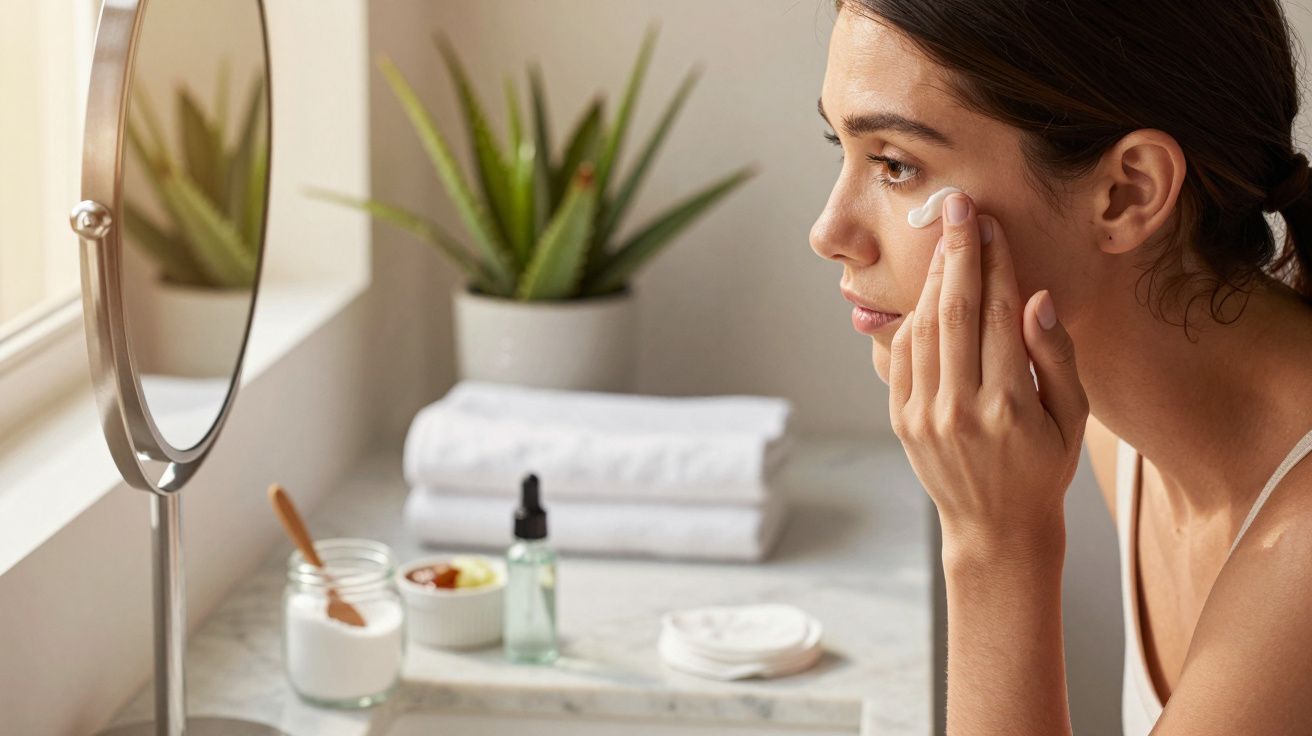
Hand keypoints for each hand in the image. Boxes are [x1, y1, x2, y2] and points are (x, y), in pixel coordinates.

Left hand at [888, 192, 1088, 552]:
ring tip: (944, 239)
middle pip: (955, 310)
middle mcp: (960, 408)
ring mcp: (924, 415)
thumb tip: (1038, 298)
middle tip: (955, 205)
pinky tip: (929, 289)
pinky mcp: (901, 420)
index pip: (998, 314)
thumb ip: (1056, 357)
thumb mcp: (1073, 420)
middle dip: (956, 251)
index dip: (994, 262)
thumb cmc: (1043, 468)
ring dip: (933, 278)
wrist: (995, 527)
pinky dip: (913, 316)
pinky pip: (903, 354)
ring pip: (924, 328)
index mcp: (1009, 406)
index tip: (990, 221)